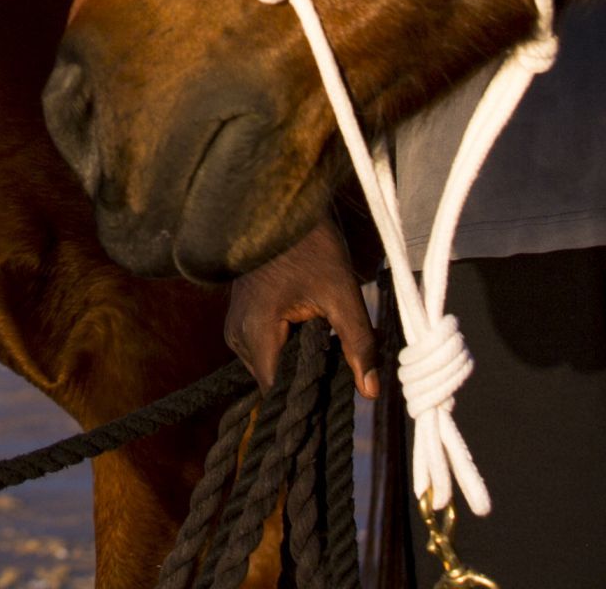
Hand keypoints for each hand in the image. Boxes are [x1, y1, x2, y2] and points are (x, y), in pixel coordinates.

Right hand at [226, 221, 379, 395]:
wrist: (281, 206)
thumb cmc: (311, 245)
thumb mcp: (342, 294)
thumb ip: (358, 345)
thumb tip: (370, 391)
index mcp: (257, 332)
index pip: (278, 391)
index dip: (308, 399)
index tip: (336, 398)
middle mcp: (238, 336)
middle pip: (275, 381)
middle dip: (307, 379)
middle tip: (341, 366)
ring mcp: (235, 327)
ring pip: (270, 367)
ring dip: (298, 364)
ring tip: (327, 344)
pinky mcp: (240, 320)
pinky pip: (265, 350)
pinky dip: (288, 348)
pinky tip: (311, 334)